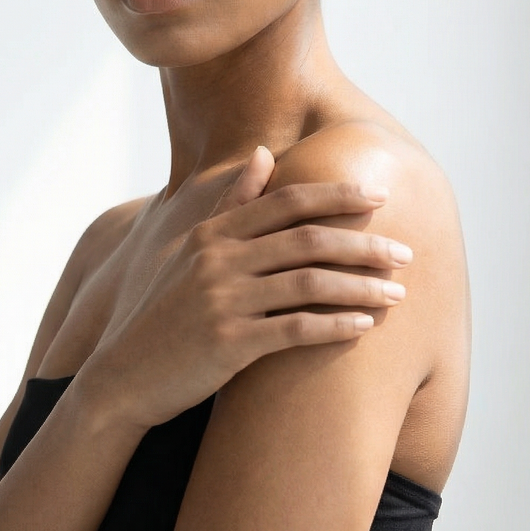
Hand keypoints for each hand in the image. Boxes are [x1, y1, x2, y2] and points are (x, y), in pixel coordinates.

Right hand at [80, 147, 411, 430]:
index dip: (337, 196)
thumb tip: (263, 153)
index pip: (287, 201)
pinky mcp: (229, 342)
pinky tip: (363, 328)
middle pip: (308, 239)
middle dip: (363, 244)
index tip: (378, 197)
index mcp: (214, 232)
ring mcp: (223, 300)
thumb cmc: (167, 312)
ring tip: (397, 295)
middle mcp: (218, 258)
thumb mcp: (191, 250)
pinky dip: (334, 326)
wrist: (124, 376)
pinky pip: (295, 329)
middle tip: (405, 253)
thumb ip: (232, 204)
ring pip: (309, 283)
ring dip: (360, 287)